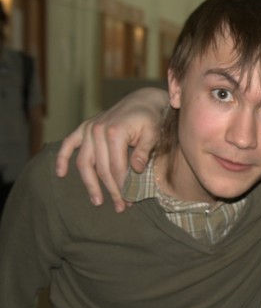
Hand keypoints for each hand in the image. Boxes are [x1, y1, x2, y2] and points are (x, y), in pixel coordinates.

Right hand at [55, 87, 168, 211]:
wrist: (142, 101)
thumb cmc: (150, 119)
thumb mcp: (153, 134)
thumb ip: (144, 151)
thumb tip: (136, 170)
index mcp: (115, 132)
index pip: (116, 168)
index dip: (122, 187)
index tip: (129, 202)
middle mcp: (98, 130)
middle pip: (101, 169)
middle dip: (110, 190)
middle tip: (120, 207)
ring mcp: (89, 129)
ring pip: (85, 163)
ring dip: (90, 184)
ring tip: (97, 201)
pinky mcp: (84, 128)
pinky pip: (68, 144)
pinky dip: (62, 158)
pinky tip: (61, 174)